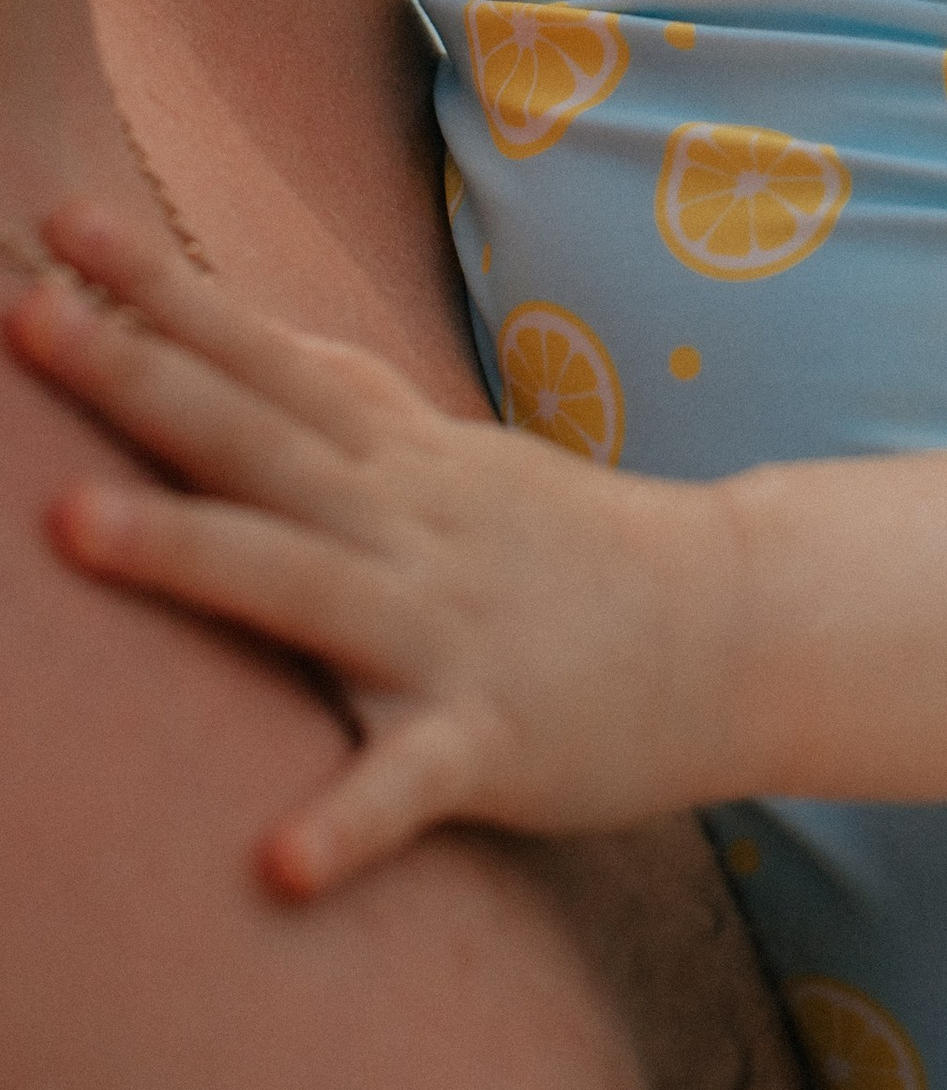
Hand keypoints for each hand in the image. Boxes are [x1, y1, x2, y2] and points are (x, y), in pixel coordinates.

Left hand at [5, 202, 742, 898]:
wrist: (733, 627)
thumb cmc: (563, 553)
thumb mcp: (448, 460)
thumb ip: (341, 408)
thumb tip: (225, 333)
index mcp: (394, 459)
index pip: (262, 355)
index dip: (161, 292)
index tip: (56, 223)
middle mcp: (406, 523)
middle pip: (254, 438)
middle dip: (134, 375)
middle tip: (22, 314)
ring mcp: (446, 626)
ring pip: (300, 582)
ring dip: (188, 550)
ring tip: (70, 525)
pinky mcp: (491, 737)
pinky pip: (412, 783)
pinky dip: (350, 820)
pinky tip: (279, 865)